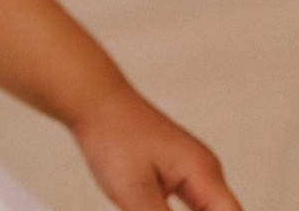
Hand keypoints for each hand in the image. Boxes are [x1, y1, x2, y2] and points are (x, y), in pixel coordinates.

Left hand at [71, 85, 242, 210]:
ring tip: (152, 203)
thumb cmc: (112, 137)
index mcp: (203, 172)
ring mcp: (190, 168)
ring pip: (206, 209)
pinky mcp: (173, 169)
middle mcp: (204, 169)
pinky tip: (156, 208)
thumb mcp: (136, 193)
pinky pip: (191, 203)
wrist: (92, 99)